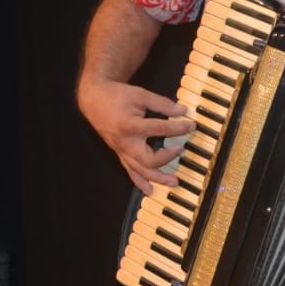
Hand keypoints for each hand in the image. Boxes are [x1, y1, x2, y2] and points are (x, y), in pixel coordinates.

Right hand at [76, 78, 191, 195]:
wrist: (93, 99)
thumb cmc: (116, 96)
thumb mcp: (140, 94)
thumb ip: (162, 104)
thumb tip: (182, 111)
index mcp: (130, 125)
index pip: (159, 129)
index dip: (178, 128)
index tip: (191, 125)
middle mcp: (125, 142)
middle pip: (148, 159)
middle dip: (168, 158)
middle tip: (182, 149)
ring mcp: (121, 150)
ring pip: (140, 170)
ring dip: (158, 178)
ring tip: (173, 182)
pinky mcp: (119, 153)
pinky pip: (130, 171)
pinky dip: (140, 182)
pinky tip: (150, 190)